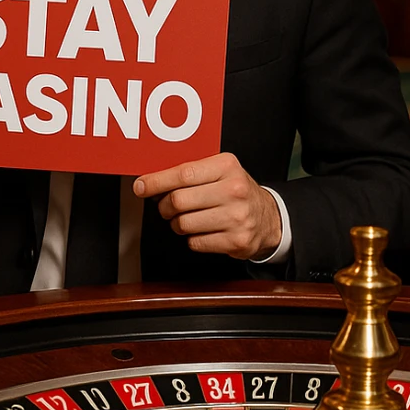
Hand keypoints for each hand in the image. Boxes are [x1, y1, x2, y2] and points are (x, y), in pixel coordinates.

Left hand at [134, 152, 281, 260]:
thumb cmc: (235, 191)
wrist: (268, 218)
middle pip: (178, 200)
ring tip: (186, 218)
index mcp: (227, 166)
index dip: (156, 182)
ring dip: (177, 223)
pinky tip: (202, 230)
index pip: (182, 173)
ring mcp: (236, 217)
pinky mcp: (236, 241)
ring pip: (183, 223)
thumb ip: (189, 172)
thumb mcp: (219, 171)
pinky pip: (195, 242)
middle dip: (164, 206)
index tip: (141, 187)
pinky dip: (192, 238)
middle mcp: (234, 190)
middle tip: (166, 206)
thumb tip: (150, 181)